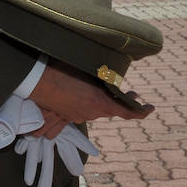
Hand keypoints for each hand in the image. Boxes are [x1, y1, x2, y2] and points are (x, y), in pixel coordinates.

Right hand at [30, 60, 153, 127]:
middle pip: (111, 109)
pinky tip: (82, 92)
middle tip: (130, 91)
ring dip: (102, 100)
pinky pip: (82, 110)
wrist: (36, 79)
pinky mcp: (67, 115)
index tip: (150, 108)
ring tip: (102, 86)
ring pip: (96, 109)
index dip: (141, 112)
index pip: (127, 112)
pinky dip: (87, 103)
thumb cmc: (62, 69)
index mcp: (99, 102)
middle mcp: (91, 113)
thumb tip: (113, 77)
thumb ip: (102, 76)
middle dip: (120, 100)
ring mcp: (78, 116)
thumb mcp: (87, 70)